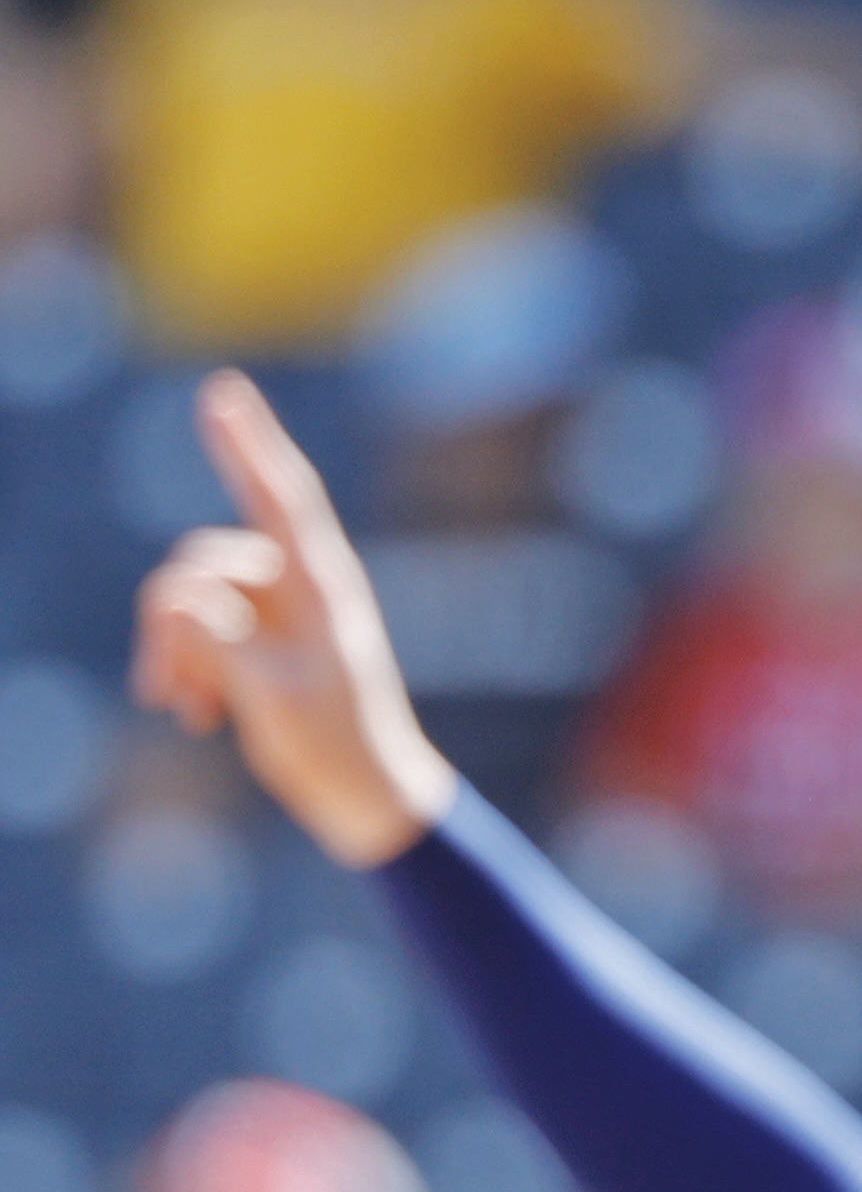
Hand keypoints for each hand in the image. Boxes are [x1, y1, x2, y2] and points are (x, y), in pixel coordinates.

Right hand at [130, 370, 455, 868]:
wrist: (367, 800)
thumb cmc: (337, 751)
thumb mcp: (273, 698)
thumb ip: (221, 642)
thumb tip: (175, 596)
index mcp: (322, 590)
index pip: (281, 499)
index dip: (250, 444)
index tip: (222, 391)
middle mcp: (299, 590)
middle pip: (203, 562)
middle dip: (170, 621)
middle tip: (164, 691)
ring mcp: (276, 614)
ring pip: (189, 599)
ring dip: (175, 654)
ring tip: (190, 712)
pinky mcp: (258, 640)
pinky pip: (196, 629)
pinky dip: (186, 667)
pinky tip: (196, 716)